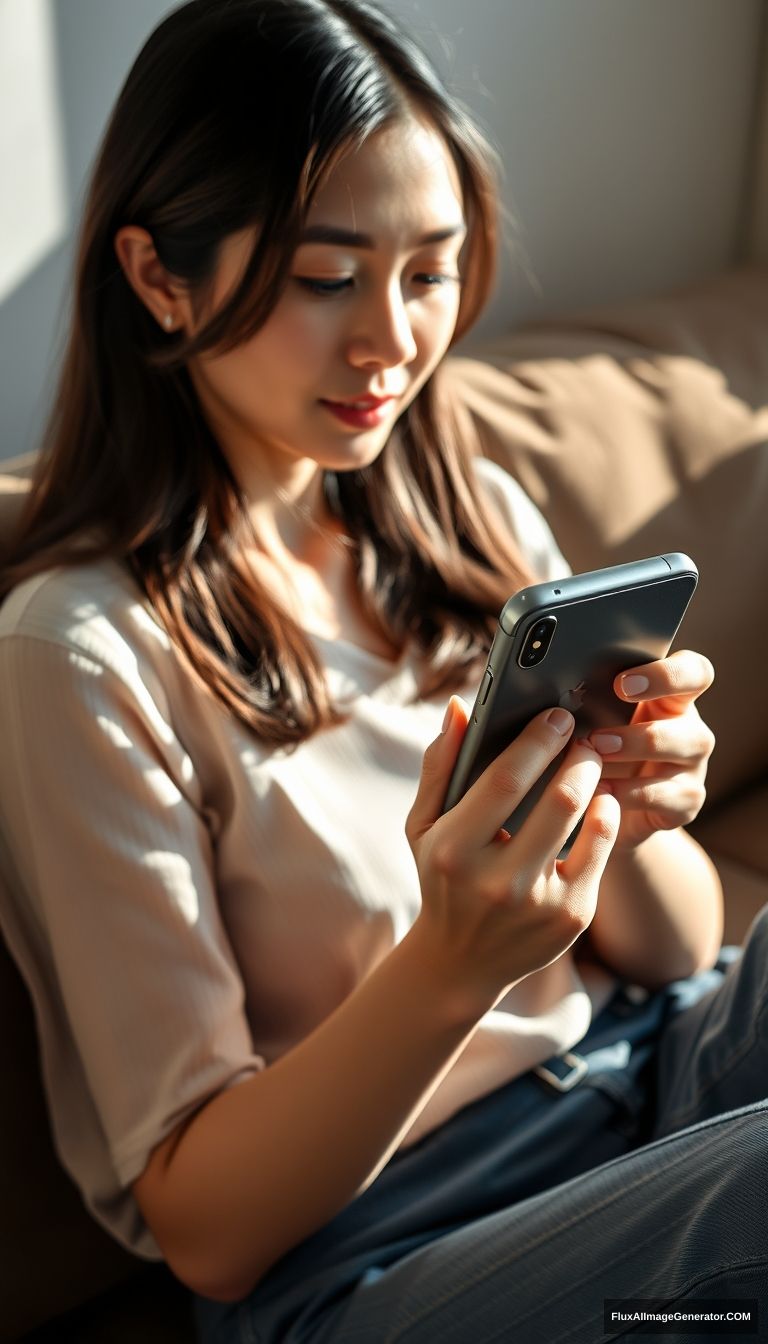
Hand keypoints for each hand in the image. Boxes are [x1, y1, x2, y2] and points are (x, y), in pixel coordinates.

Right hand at [405, 698, 620, 1010]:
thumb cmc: (441, 877)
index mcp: (453, 850)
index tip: (556, 715)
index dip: (537, 741)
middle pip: (558, 799)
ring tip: (592, 760)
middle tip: (584, 735)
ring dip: (596, 779)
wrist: (460, 962)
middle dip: (578, 755)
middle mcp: (495, 881)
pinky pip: (601, 850)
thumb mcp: (424, 825)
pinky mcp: (571, 917)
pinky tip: (603, 798)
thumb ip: (439, 766)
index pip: (504, 780)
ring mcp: (538, 904)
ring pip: (585, 821)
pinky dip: (607, 815)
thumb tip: (459, 707)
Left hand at [589, 649, 714, 852]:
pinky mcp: (686, 800)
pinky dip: (629, 793)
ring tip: (594, 757)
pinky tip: (599, 792)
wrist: (614, 809)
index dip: (666, 674)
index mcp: (672, 698)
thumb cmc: (606, 753)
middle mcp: (689, 728)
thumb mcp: (600, 723)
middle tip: (596, 736)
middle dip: (637, 726)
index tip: (622, 685)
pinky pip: (665, 796)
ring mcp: (692, 766)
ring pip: (681, 750)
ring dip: (633, 751)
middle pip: (688, 718)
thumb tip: (553, 697)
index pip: (694, 671)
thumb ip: (592, 703)